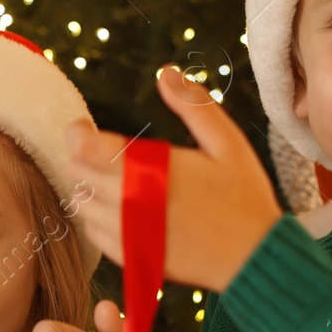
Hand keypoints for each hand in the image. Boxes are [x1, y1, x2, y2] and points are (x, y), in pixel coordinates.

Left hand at [64, 64, 282, 293]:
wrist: (253, 257)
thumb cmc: (243, 197)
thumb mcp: (227, 142)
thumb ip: (194, 106)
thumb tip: (166, 73)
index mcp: (150, 169)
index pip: (86, 148)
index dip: (77, 134)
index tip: (84, 128)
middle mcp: (131, 202)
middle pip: (78, 173)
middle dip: (83, 157)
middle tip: (102, 150)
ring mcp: (128, 233)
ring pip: (82, 203)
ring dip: (89, 186)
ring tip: (113, 178)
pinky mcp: (131, 256)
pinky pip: (93, 232)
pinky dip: (98, 217)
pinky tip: (121, 207)